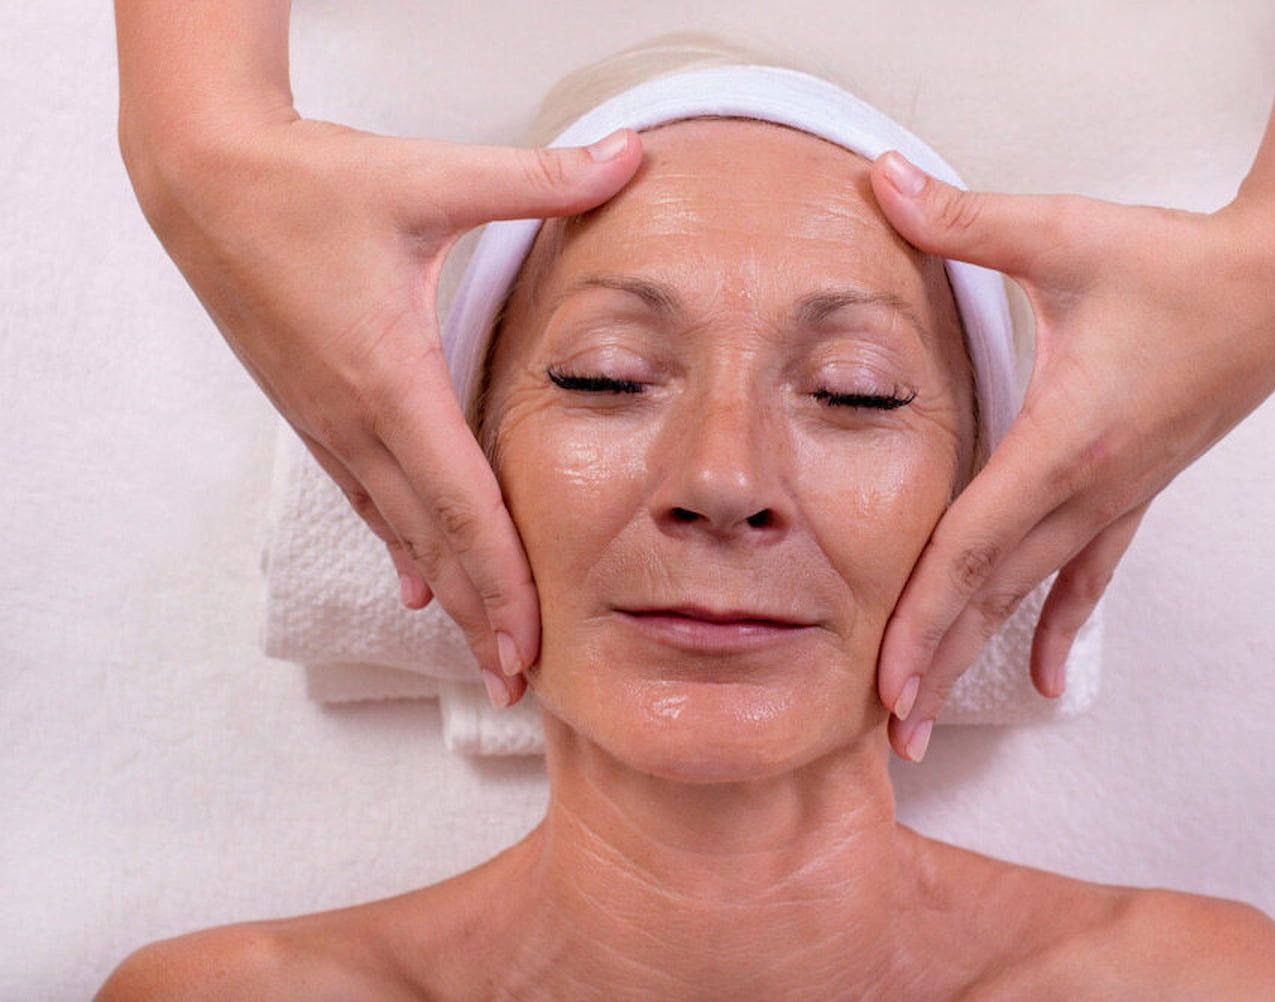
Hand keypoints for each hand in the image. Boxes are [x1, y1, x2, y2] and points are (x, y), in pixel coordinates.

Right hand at [124, 112, 642, 706]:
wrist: (203, 180)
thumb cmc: (310, 180)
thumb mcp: (430, 175)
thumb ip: (539, 178)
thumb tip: (630, 157)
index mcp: (390, 378)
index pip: (460, 504)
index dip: (501, 579)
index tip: (532, 643)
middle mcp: (357, 420)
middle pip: (432, 541)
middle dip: (480, 616)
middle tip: (521, 686)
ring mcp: (331, 424)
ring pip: (399, 530)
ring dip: (446, 594)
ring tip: (484, 654)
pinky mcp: (317, 412)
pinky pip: (368, 499)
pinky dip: (403, 547)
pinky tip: (417, 586)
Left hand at [868, 151, 1274, 761]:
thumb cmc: (1172, 263)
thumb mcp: (1059, 234)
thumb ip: (961, 218)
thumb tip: (878, 177)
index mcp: (1060, 442)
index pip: (972, 547)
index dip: (922, 616)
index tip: (885, 681)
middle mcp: (1085, 489)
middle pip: (992, 594)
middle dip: (935, 665)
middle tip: (888, 739)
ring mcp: (1113, 500)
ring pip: (1029, 594)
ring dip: (975, 657)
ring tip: (928, 724)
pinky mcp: (1131, 493)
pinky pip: (1086, 575)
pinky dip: (1055, 626)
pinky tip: (1041, 680)